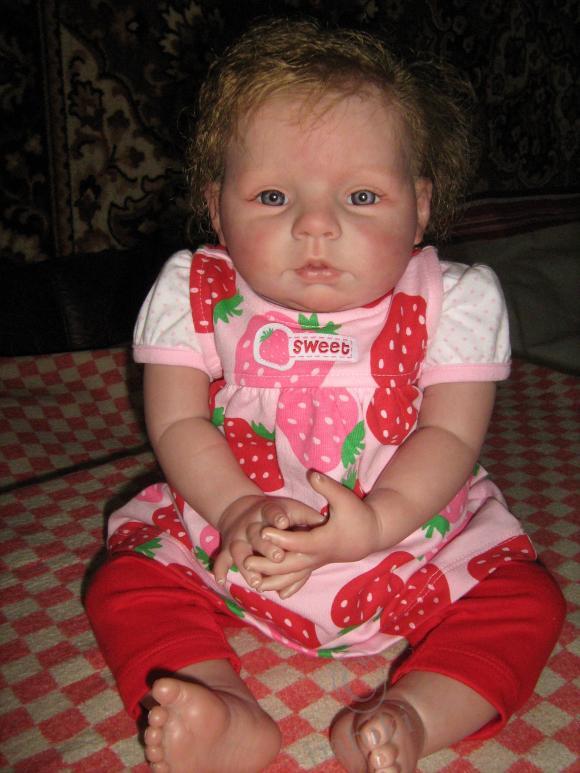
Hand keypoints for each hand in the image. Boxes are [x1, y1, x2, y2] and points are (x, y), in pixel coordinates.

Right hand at [213, 494, 324, 588]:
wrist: (242, 508)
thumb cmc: (278, 513)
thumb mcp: (293, 509)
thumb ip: (309, 518)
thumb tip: (329, 524)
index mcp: (267, 510)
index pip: (272, 512)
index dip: (277, 517)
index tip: (284, 523)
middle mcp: (250, 524)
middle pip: (256, 536)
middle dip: (266, 547)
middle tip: (278, 558)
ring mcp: (237, 537)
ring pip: (239, 551)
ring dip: (247, 567)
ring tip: (257, 582)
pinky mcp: (229, 548)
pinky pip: (223, 559)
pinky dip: (220, 570)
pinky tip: (222, 582)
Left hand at [245, 472, 380, 580]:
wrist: (370, 536)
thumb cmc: (357, 515)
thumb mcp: (344, 499)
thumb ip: (326, 487)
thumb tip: (311, 474)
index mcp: (323, 540)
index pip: (299, 541)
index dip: (281, 537)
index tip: (264, 532)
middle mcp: (317, 555)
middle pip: (290, 564)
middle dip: (268, 564)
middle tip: (247, 560)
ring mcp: (315, 563)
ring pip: (292, 576)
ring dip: (272, 580)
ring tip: (251, 582)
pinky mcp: (315, 565)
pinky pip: (297, 579)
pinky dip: (283, 585)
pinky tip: (268, 590)